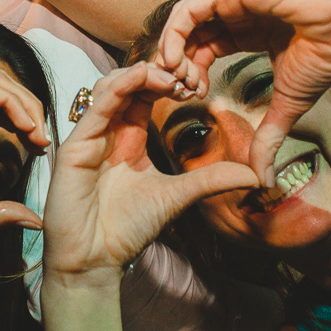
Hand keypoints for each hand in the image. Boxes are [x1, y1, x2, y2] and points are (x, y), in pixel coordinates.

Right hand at [43, 63, 256, 280]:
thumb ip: (211, 179)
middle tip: (187, 73)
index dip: (168, 81)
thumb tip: (255, 175)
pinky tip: (140, 77)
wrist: (96, 260)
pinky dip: (117, 88)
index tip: (196, 84)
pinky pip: (94, 109)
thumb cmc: (128, 229)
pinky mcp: (74, 147)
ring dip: (138, 74)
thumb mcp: (178, 196)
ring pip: (108, 87)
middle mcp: (108, 132)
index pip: (145, 94)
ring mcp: (89, 137)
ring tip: (169, 76)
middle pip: (127, 83)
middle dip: (157, 71)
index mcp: (128, 137)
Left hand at [155, 0, 330, 184]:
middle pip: (189, 38)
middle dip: (178, 67)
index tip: (194, 98)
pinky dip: (174, 35)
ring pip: (184, 24)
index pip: (204, 50)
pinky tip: (176, 61)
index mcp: (249, 32)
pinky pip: (187, 10)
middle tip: (180, 92)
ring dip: (173, 53)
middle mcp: (236, 14)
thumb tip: (262, 180)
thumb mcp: (286, 105)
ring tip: (179, 80)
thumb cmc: (326, 56)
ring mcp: (232, 0)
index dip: (192, 74)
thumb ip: (267, 138)